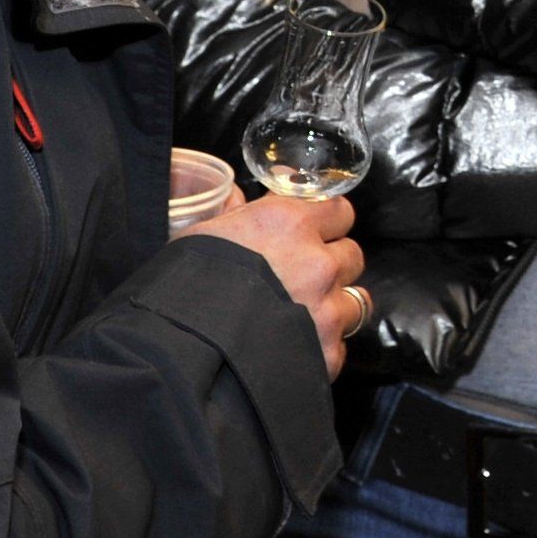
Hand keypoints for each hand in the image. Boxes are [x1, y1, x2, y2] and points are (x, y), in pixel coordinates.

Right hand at [193, 187, 365, 376]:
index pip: (340, 210)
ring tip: (306, 318)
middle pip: (352, 256)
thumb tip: (273, 183)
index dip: (327, 223)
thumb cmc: (183, 286)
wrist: (180, 352)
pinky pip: (340, 346)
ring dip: (336, 307)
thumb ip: (247, 211)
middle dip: (332, 266)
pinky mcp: (327, 354)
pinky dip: (322, 348)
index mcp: (289, 224)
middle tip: (304, 279)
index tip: (315, 233)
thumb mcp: (206, 234)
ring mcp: (326, 310)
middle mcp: (317, 263)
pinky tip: (295, 350)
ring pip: (356, 301)